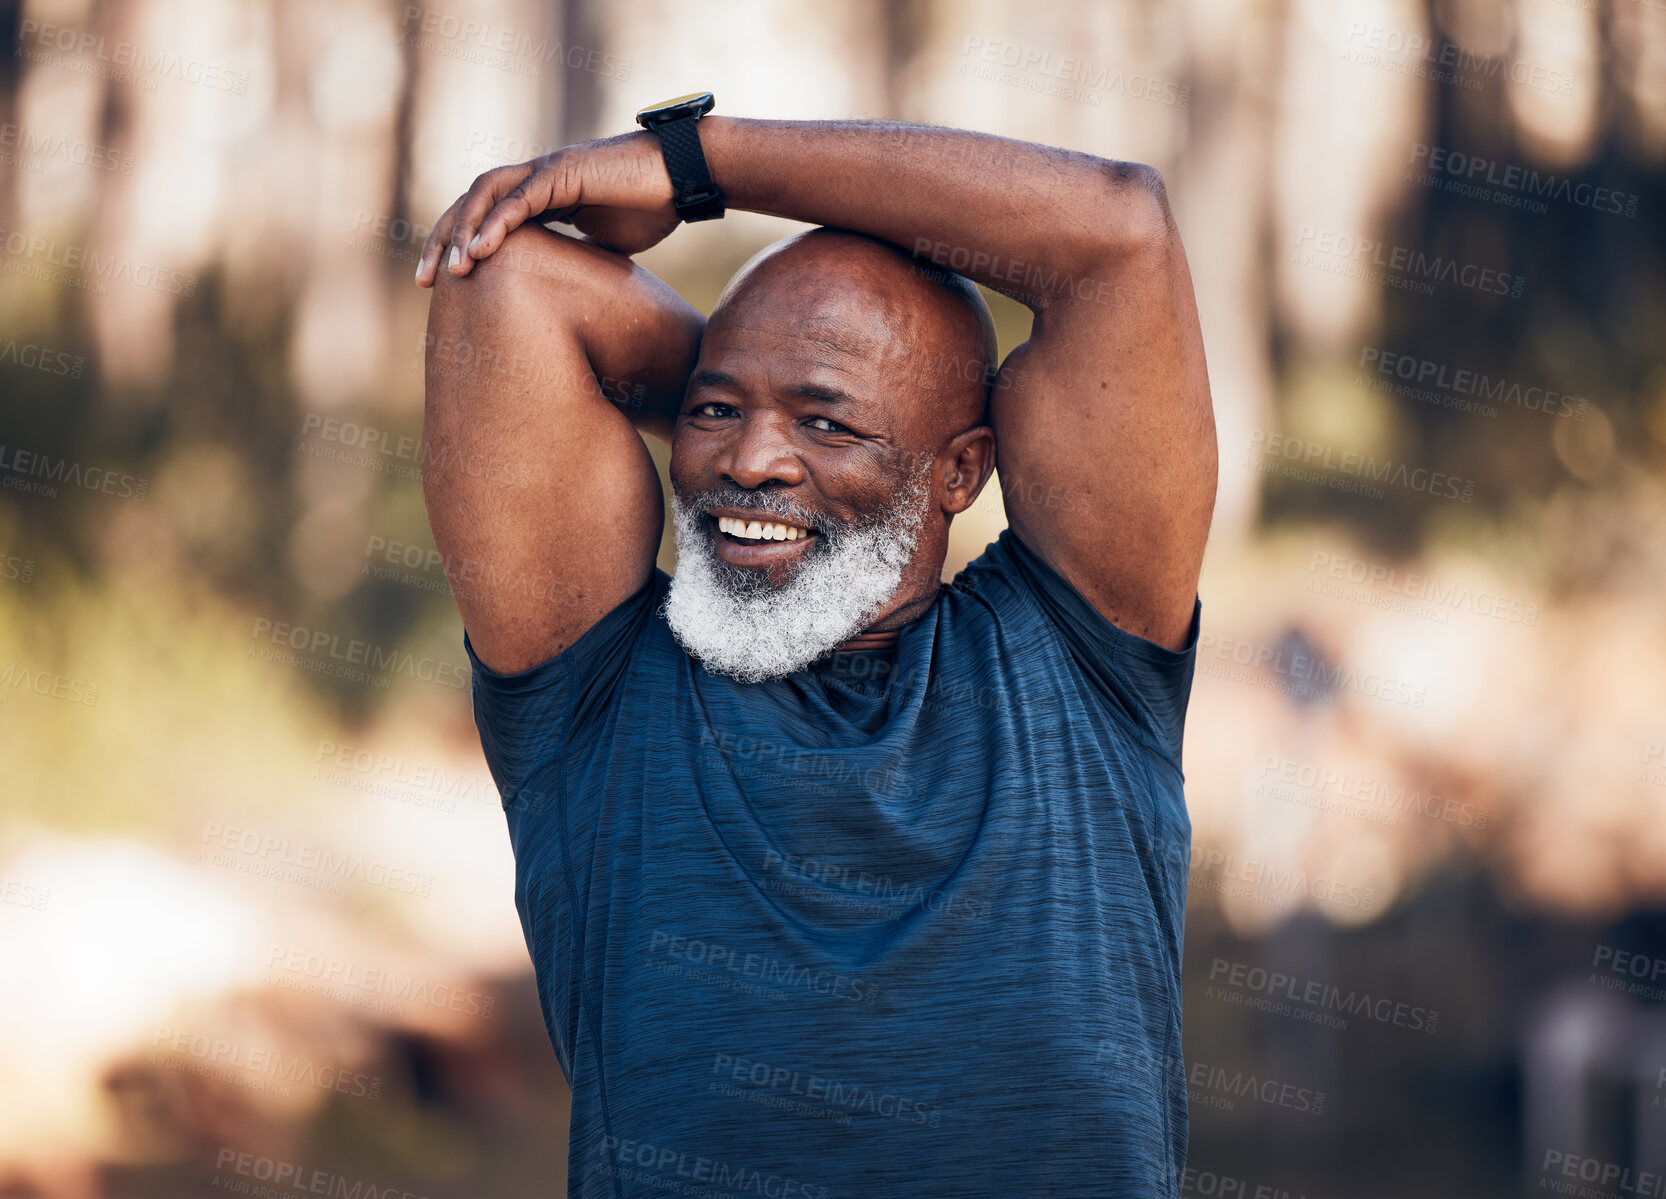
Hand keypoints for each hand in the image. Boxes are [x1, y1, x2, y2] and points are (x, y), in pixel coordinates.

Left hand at [415, 131, 678, 286]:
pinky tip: (480, 251)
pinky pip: (519, 199)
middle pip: (471, 203)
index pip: (485, 217)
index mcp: (541, 195)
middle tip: (425, 280)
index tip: (444, 283)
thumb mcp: (606, 245)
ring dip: (462, 232)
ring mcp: (546, 170)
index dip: (460, 246)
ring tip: (451, 270)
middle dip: (444, 240)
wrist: (685, 178)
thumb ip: (577, 259)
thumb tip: (567, 293)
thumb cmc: (653, 207)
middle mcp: (535, 178)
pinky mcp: (563, 172)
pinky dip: (495, 224)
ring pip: (485, 195)